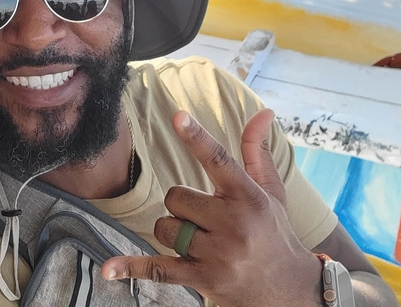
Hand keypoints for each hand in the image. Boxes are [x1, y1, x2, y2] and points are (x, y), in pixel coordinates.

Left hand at [101, 109, 321, 306]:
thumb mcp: (271, 192)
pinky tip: (109, 270)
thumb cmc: (274, 231)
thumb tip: (263, 111)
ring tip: (201, 241)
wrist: (291, 291)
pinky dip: (132, 268)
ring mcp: (218, 254)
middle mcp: (234, 225)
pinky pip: (159, 268)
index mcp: (249, 197)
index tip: (178, 115)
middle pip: (176, 197)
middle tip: (207, 218)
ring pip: (164, 227)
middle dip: (183, 206)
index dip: (196, 137)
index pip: (219, 161)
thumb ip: (257, 151)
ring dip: (173, 231)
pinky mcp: (203, 279)